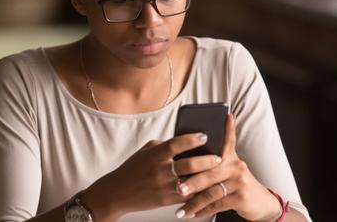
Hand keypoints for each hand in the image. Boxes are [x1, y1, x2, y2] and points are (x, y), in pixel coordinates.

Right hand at [83, 132, 223, 219]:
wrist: (117, 192)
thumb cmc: (132, 169)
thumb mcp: (145, 151)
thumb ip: (163, 145)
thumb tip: (184, 141)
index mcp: (154, 155)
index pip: (176, 144)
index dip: (191, 139)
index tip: (204, 136)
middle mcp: (159, 170)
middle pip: (188, 164)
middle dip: (207, 161)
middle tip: (219, 157)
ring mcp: (163, 187)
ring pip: (191, 182)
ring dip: (206, 178)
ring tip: (218, 173)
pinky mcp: (165, 201)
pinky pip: (186, 196)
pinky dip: (198, 192)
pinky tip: (208, 188)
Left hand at [173, 114, 281, 220]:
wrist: (261, 203)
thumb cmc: (236, 185)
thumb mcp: (229, 170)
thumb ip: (213, 164)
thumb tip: (187, 158)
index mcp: (231, 157)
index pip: (228, 140)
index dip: (227, 128)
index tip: (224, 116)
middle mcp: (236, 166)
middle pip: (210, 171)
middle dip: (192, 181)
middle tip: (177, 187)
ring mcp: (240, 181)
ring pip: (212, 191)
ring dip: (194, 202)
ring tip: (180, 209)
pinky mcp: (241, 197)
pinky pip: (218, 204)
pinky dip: (203, 211)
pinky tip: (193, 215)